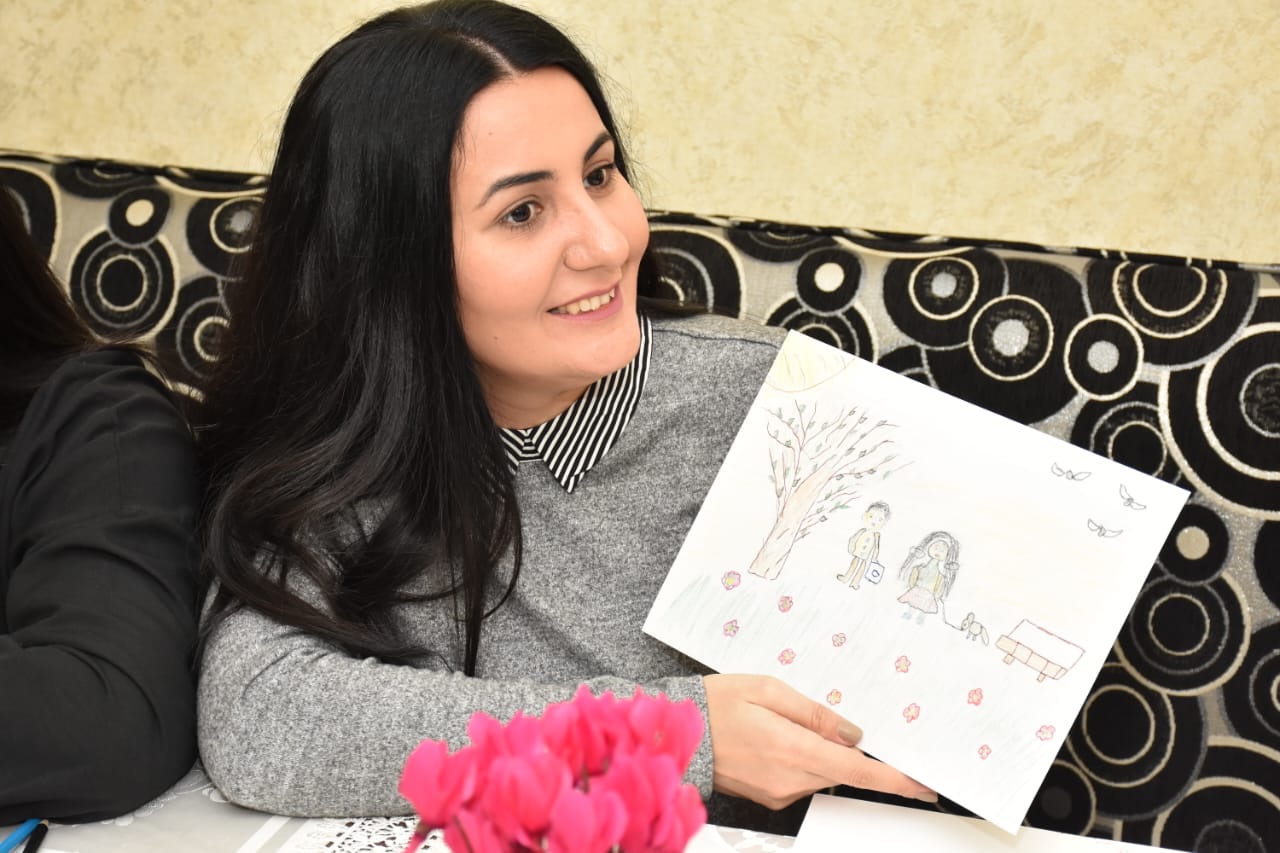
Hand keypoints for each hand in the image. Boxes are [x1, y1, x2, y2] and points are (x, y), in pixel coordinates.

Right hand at [703, 673, 934, 809]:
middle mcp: (789, 778)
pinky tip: (776, 737)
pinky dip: (801, 759)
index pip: (858, 769)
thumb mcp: (767, 689)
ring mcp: (778, 791)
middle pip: (841, 768)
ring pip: (821, 772)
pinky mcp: (769, 796)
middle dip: (848, 750)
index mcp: (792, 749)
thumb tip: (852, 733)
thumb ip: (814, 712)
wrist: (673, 734)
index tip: (924, 784)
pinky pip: (801, 778)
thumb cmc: (715, 705)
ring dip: (820, 751)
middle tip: (828, 722)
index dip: (896, 779)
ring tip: (784, 722)